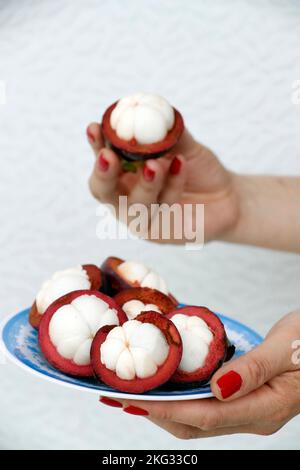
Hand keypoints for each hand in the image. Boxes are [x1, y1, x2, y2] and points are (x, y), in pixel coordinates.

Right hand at [87, 122, 238, 242]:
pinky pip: (162, 210)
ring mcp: (141, 218)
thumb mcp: (185, 145)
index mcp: (124, 175)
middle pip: (103, 191)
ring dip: (144, 183)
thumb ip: (168, 132)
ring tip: (156, 163)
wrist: (228, 197)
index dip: (95, 145)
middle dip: (103, 173)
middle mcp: (126, 198)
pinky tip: (180, 165)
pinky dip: (171, 185)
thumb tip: (152, 108)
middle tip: (109, 156)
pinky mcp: (160, 233)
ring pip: (134, 204)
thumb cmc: (199, 170)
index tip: (95, 127)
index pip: (102, 161)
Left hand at [103, 311, 299, 438]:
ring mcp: (251, 411)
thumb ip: (254, 369)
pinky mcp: (247, 400)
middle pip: (195, 424)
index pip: (205, 416)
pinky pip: (207, 406)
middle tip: (119, 396)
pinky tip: (167, 385)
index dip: (166, 410)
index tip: (133, 401)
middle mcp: (255, 417)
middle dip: (155, 413)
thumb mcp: (287, 349)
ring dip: (164, 409)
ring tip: (133, 393)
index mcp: (265, 409)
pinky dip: (182, 399)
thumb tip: (217, 388)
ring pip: (199, 419)